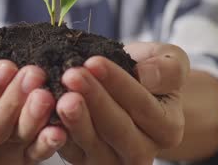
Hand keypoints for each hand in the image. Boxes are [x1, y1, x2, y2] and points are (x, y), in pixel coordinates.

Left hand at [56, 42, 188, 163]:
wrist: (131, 88)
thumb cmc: (149, 72)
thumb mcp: (171, 62)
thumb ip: (168, 70)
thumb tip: (146, 76)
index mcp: (167, 128)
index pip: (143, 106)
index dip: (118, 84)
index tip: (94, 61)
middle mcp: (143, 151)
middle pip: (118, 130)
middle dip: (94, 101)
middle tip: (71, 75)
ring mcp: (113, 160)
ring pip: (93, 145)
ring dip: (75, 120)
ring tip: (60, 96)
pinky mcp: (86, 161)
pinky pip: (70, 151)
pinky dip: (56, 132)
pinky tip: (46, 110)